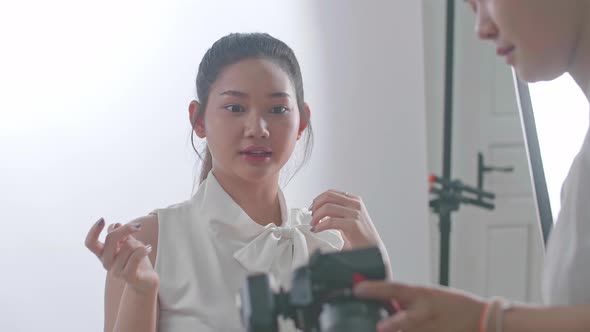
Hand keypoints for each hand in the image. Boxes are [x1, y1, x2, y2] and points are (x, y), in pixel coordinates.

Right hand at [85, 218, 158, 293]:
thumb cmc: (136, 260)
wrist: (146, 281)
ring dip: (139, 244)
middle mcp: (107, 263)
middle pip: (110, 239)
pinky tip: (148, 249)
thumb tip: (115, 225)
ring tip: (143, 249)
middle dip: (125, 228)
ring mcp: (116, 271)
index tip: (103, 220)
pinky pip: (136, 257)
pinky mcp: (129, 276)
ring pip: (128, 246)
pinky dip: (144, 250)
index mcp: (104, 254)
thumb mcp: (128, 244)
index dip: (93, 231)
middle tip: (138, 226)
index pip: (90, 243)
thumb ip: (121, 236)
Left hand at [310, 190, 383, 249]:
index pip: (331, 193)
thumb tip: (319, 209)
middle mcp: (355, 204)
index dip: (318, 199)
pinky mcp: (353, 224)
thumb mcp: (348, 219)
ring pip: (327, 208)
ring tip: (314, 225)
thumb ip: (337, 212)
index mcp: (354, 201)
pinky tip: (317, 230)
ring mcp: (355, 213)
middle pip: (328, 197)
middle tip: (311, 216)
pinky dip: (320, 226)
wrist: (372, 251)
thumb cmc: (360, 238)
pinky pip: (330, 221)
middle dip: (316, 206)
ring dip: (316, 216)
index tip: (312, 208)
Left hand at [354, 280, 484, 331]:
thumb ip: (406, 301)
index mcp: (421, 294)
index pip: (395, 289)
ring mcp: (434, 328)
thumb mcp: (428, 295)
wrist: (480, 318)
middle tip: (380, 327)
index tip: (357, 289)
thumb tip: (381, 301)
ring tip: (385, 329)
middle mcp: (426, 311)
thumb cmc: (451, 305)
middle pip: (408, 319)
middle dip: (395, 323)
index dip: (375, 289)